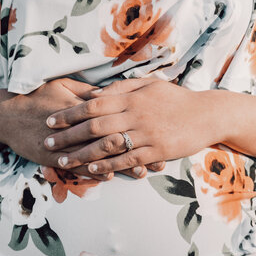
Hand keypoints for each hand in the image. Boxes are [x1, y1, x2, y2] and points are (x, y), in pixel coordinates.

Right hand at [0, 78, 164, 179]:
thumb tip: (111, 92)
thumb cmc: (36, 96)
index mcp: (83, 104)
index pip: (117, 114)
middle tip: (160, 157)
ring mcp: (65, 143)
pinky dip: (95, 172)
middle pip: (115, 137)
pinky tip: (111, 177)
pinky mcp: (53, 157)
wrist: (5, 114)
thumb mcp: (62, 85)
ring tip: (143, 172)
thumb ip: (88, 91)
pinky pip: (77, 167)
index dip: (138, 124)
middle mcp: (78, 124)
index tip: (158, 130)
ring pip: (100, 156)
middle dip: (138, 149)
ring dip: (122, 165)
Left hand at [45, 78, 223, 173]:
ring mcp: (146, 135)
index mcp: (132, 97)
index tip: (50, 120)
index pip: (93, 104)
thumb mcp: (150, 85)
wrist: (208, 115)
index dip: (69, 113)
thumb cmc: (176, 99)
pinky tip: (91, 170)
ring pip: (107, 146)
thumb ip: (122, 89)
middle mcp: (136, 115)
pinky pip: (127, 160)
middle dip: (68, 135)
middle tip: (47, 143)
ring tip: (63, 161)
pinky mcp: (156, 152)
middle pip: (94, 126)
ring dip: (82, 154)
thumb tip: (94, 95)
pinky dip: (107, 166)